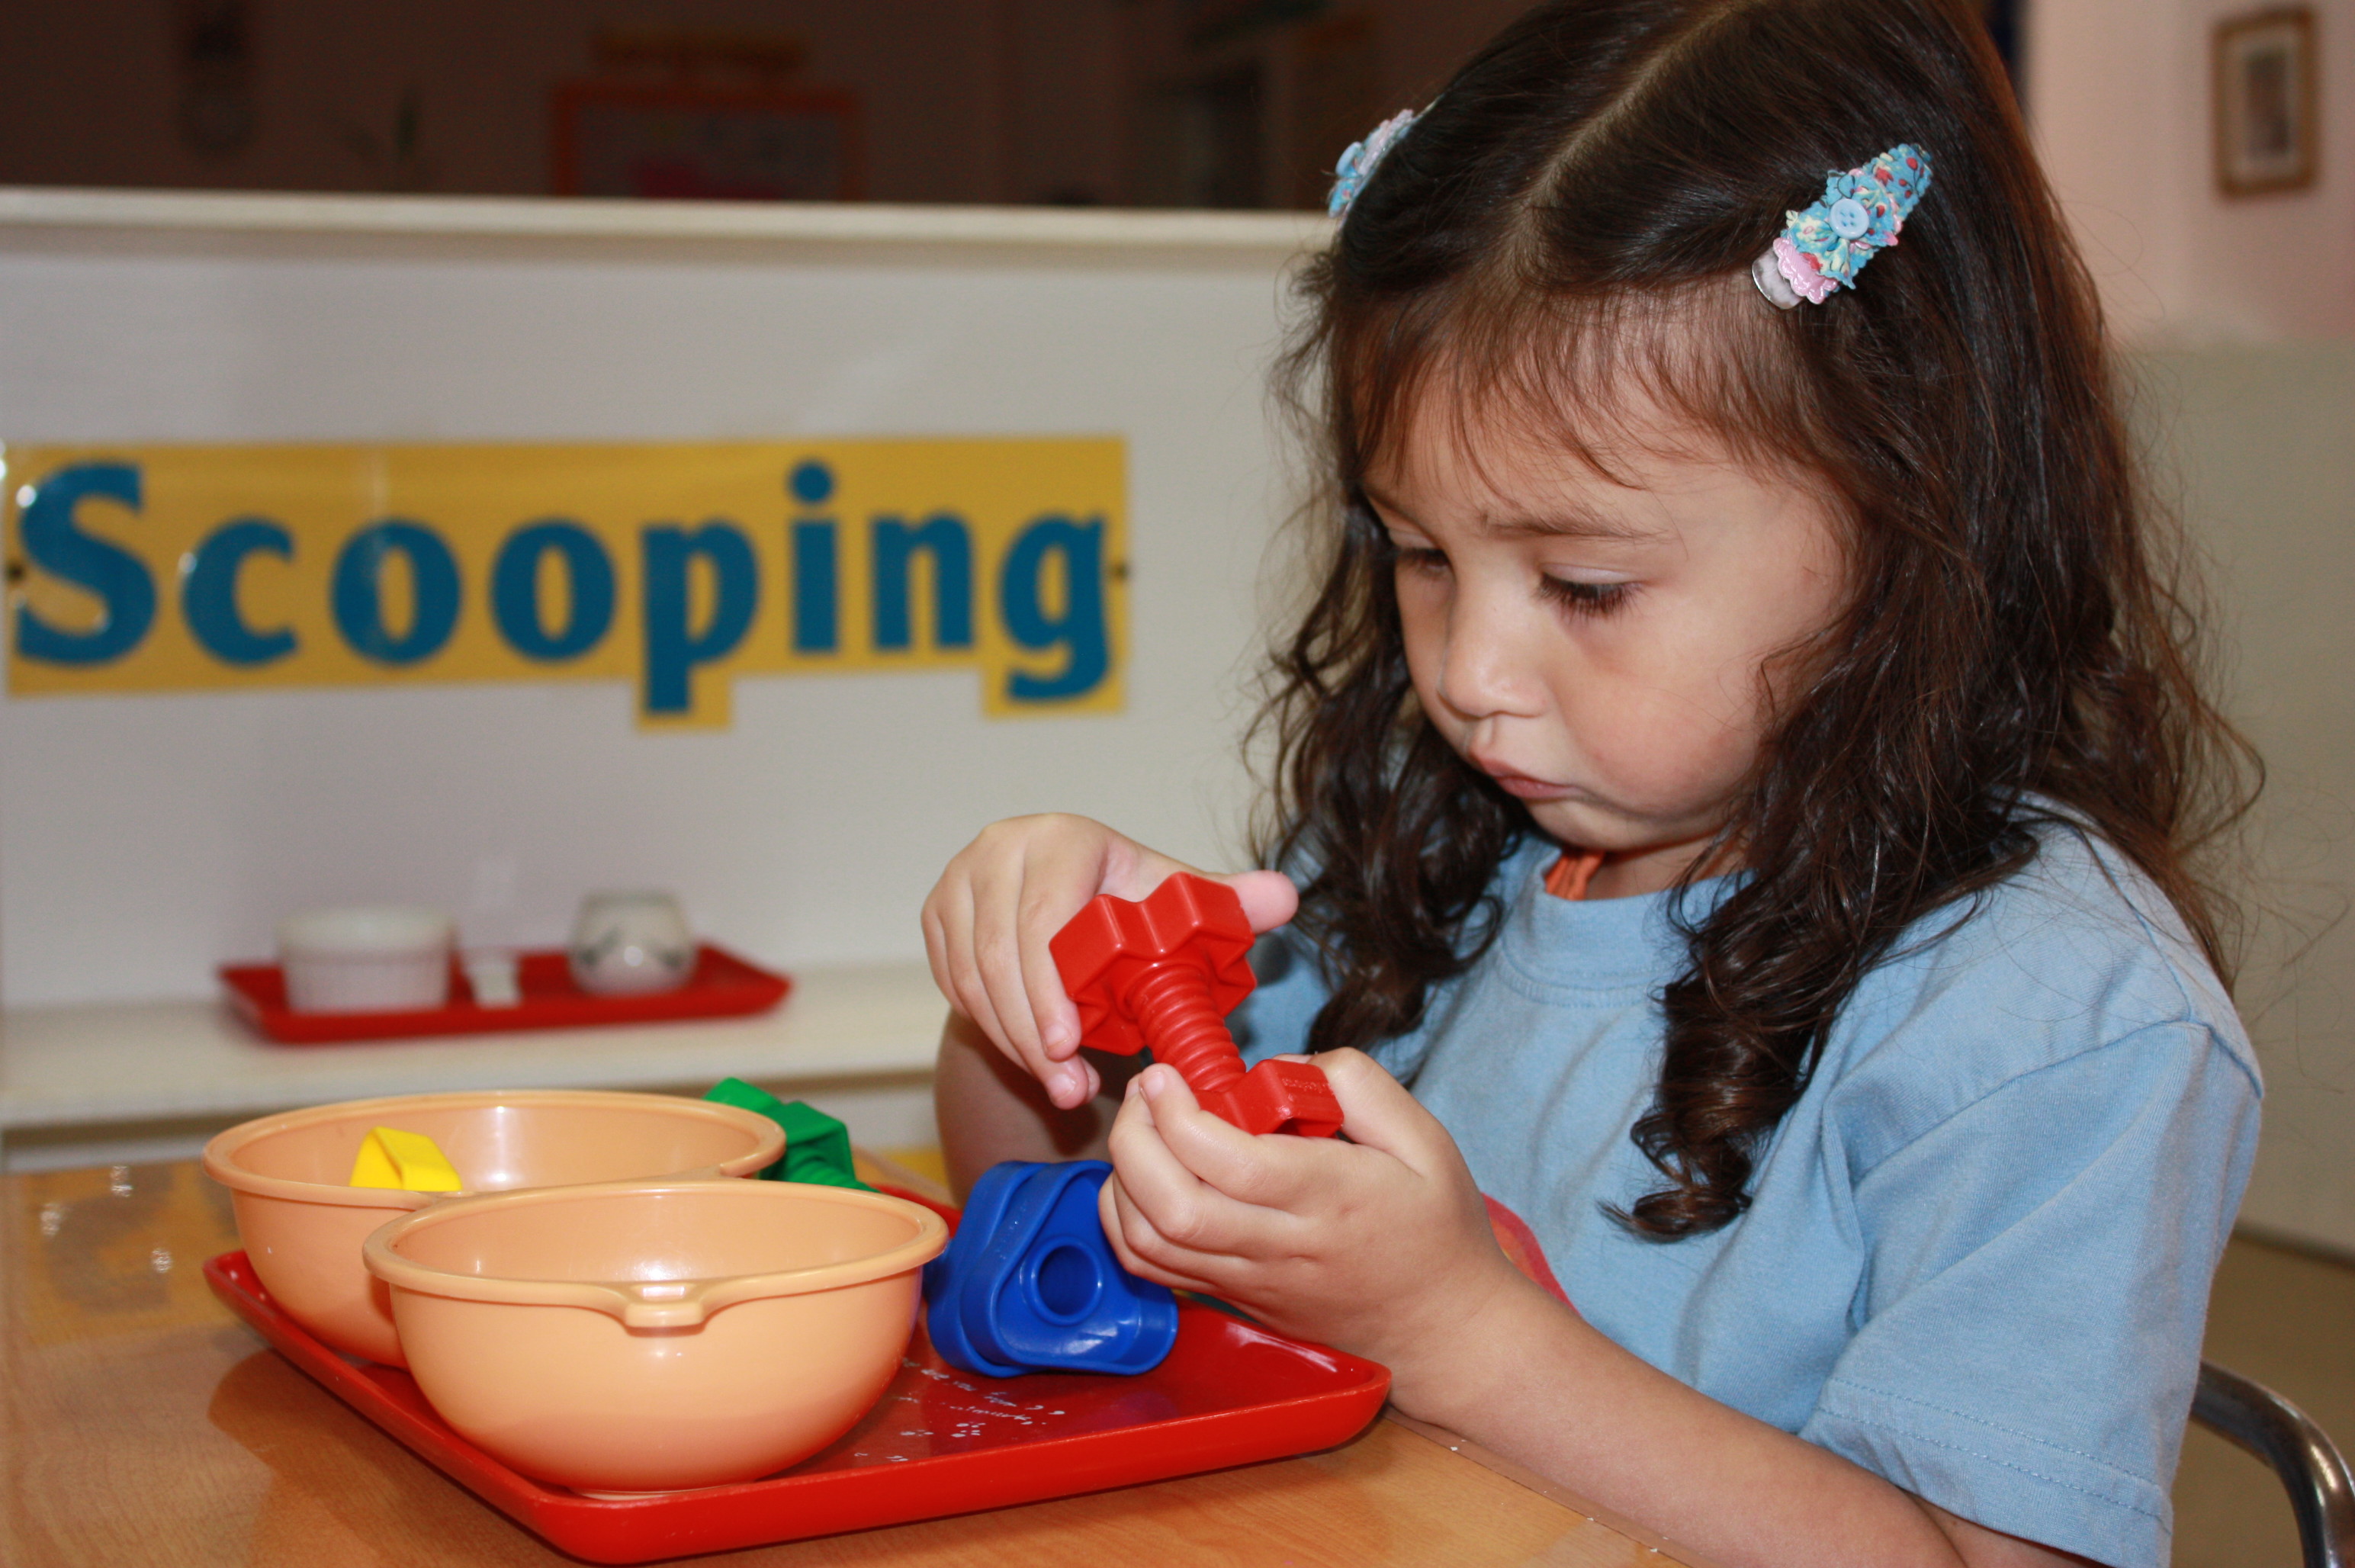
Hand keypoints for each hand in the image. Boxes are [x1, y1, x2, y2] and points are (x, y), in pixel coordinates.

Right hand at [921, 814, 1296, 1110]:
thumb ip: (1232, 901)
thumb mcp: (1179, 901)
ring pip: (972, 981)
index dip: (1051, 986)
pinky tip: (1034, 1061)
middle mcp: (998, 849)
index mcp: (1060, 837)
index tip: (1071, 1045)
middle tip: (1069, 1087)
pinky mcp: (937, 919)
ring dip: (1014, 1045)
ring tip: (1061, 1086)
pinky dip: (991, 1033)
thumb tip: (1284, 895)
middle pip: (1001, 956)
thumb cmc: (1130, 903)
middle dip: (1034, 1036)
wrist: (1069, 907)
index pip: (1043, 915)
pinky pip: (955, 988)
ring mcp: (958, 883)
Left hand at [1097, 1048, 1530, 1404]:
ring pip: (1151, 1242)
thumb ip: (1357, 1086)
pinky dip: (1125, 1221)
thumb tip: (1277, 1069)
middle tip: (1145, 1093)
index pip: (1231, 1163)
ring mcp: (1250, 1280)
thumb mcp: (1425, 1138)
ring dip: (1122, 1178)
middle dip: (1135, 1139)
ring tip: (1142, 1128)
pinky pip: (1153, 1270)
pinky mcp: (1231, 1299)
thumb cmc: (1436, 1229)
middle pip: (1174, 1206)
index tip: (1167, 1075)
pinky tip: (1141, 1180)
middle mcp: (1282, 1246)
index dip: (1179, 1115)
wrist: (1444, 1330)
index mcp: (1332, 1198)